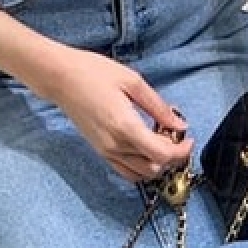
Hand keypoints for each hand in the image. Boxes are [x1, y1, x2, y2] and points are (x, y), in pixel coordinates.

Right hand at [49, 48, 193, 183]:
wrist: (60, 78)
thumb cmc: (92, 73)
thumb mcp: (133, 82)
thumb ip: (158, 107)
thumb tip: (179, 124)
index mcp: (125, 126)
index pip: (162, 154)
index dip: (181, 151)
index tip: (188, 139)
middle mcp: (115, 145)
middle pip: (155, 168)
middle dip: (172, 157)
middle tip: (177, 137)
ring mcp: (106, 151)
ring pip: (142, 174)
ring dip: (157, 163)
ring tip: (161, 141)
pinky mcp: (100, 151)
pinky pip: (126, 171)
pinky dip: (141, 166)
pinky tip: (145, 147)